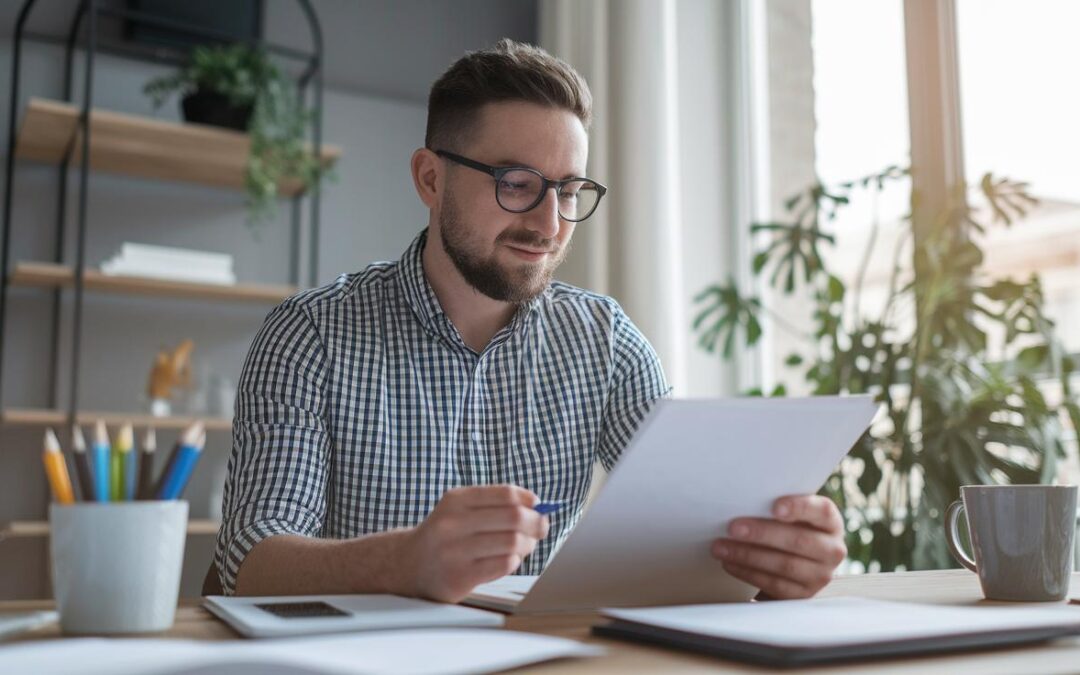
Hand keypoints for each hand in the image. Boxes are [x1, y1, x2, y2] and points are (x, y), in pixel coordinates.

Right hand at [398, 485, 549, 602]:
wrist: (408, 565)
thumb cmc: (445, 535)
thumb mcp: (460, 509)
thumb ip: (495, 505)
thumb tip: (538, 508)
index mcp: (456, 500)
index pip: (505, 494)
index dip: (529, 501)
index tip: (538, 507)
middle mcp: (452, 523)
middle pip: (514, 517)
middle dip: (535, 523)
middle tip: (540, 529)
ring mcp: (454, 551)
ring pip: (512, 542)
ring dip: (527, 544)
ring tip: (524, 546)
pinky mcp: (460, 576)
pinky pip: (504, 564)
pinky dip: (514, 561)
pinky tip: (507, 560)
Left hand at [712, 494, 845, 599]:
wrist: (794, 563)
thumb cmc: (787, 529)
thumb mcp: (790, 516)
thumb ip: (777, 507)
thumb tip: (742, 498)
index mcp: (830, 522)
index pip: (821, 511)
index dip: (799, 507)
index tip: (775, 507)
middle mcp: (832, 549)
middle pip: (798, 540)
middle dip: (762, 533)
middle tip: (732, 527)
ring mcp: (821, 576)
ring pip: (784, 565)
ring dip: (748, 555)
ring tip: (721, 547)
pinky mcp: (803, 595)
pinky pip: (775, 585)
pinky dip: (748, 573)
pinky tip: (729, 563)